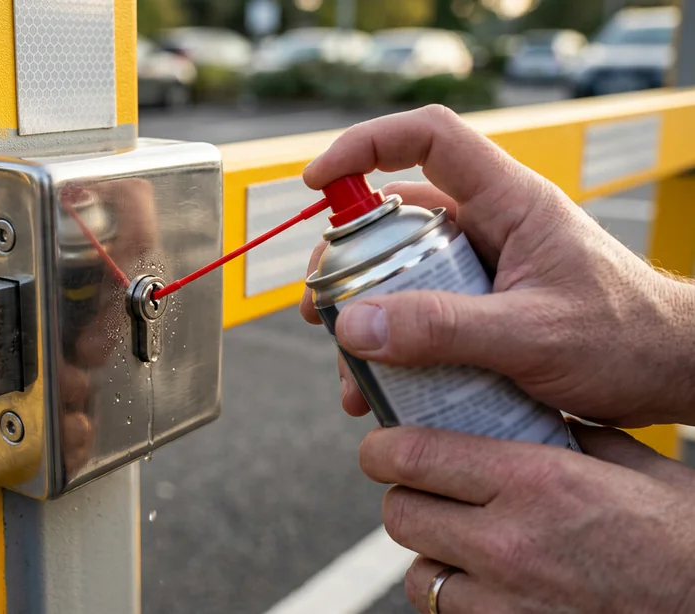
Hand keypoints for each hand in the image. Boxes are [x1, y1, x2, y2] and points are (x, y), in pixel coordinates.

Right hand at [300, 105, 694, 427]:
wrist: (672, 375)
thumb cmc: (625, 340)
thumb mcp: (532, 336)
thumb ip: (444, 329)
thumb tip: (354, 325)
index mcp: (510, 203)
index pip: (431, 138)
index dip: (367, 145)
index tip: (317, 180)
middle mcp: (490, 228)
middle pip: (396, 220)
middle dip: (347, 261)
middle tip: (320, 307)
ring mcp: (484, 271)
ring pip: (401, 276)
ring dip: (366, 320)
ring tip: (350, 374)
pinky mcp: (482, 311)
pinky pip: (420, 317)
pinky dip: (394, 351)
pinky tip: (381, 391)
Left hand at [364, 423, 694, 612]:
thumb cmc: (684, 539)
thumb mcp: (635, 466)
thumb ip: (568, 437)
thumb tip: (522, 415)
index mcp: (536, 481)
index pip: (413, 454)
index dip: (383, 448)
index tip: (383, 446)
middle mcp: (510, 542)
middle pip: (400, 514)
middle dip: (405, 498)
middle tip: (427, 491)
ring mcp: (507, 601)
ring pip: (417, 573)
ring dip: (430, 555)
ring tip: (461, 543)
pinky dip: (455, 598)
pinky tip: (485, 584)